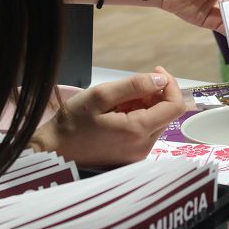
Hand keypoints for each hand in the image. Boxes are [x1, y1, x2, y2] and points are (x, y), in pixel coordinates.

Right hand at [30, 67, 185, 165]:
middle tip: (129, 87)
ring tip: (118, 101)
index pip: (175, 106)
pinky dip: (138, 116)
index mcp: (138, 131)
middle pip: (167, 113)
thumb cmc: (71, 122)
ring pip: (157, 121)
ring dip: (145, 105)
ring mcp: (139, 154)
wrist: (53, 152)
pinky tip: (117, 112)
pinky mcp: (132, 156)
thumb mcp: (100, 96)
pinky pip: (146, 131)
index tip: (156, 71)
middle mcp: (144, 146)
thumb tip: (161, 80)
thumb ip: (134, 85)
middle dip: (155, 94)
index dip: (171, 85)